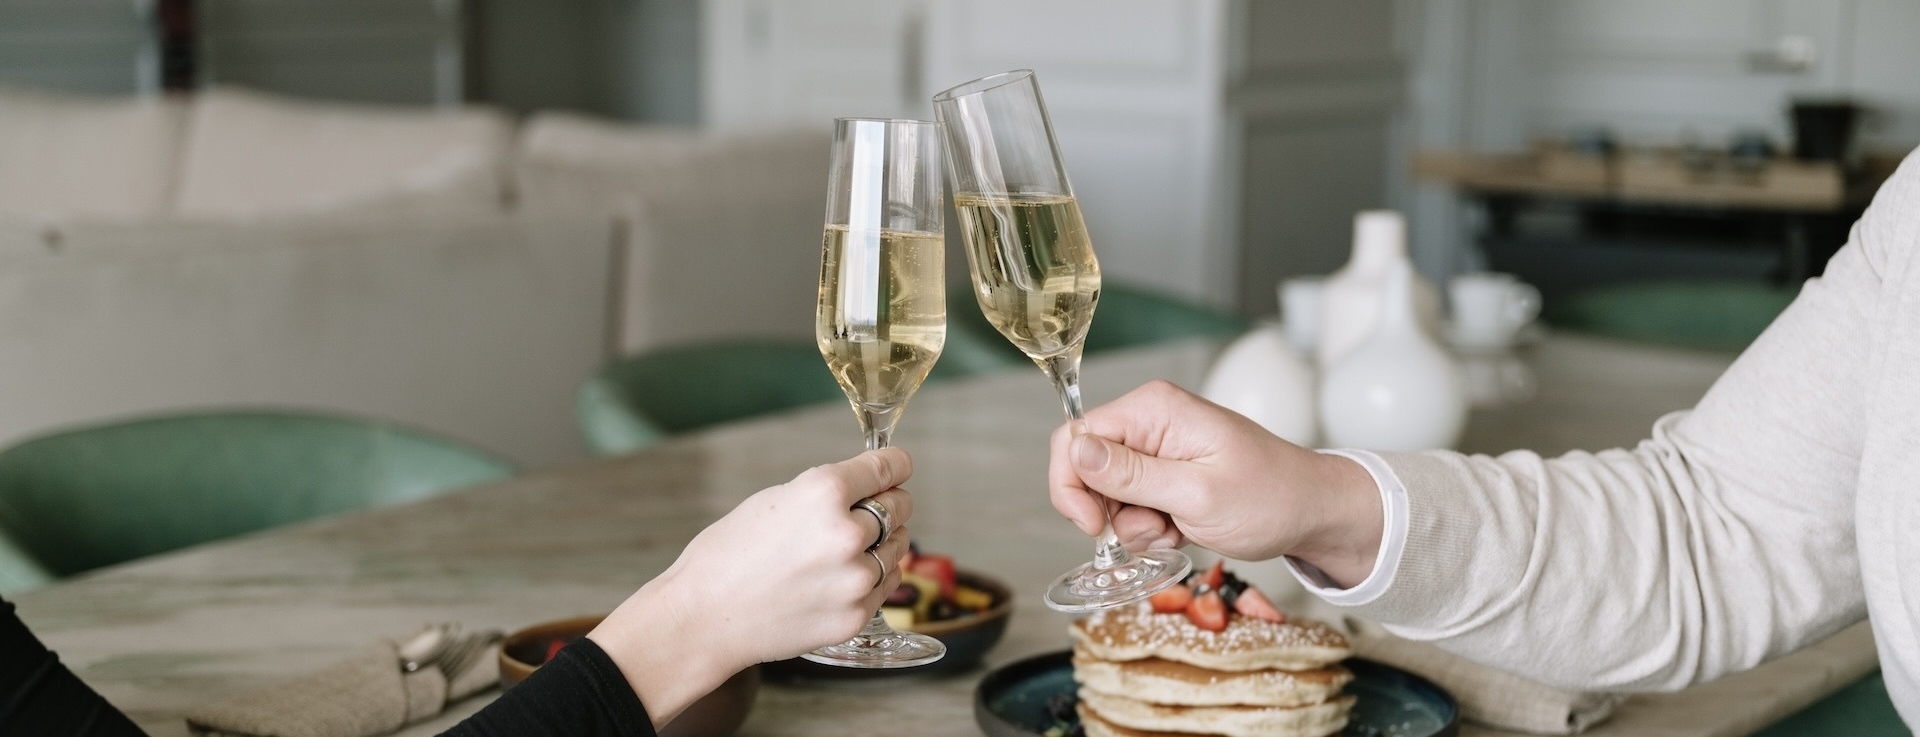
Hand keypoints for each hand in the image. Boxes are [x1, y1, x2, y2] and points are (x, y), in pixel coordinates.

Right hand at [588, 448, 913, 725]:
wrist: (704, 618)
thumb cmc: (728, 556)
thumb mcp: (775, 501)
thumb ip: (827, 494)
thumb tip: (869, 489)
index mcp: (823, 492)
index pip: (889, 467)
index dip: (896, 465)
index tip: (898, 466)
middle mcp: (846, 533)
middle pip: (901, 505)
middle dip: (888, 503)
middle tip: (870, 510)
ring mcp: (855, 579)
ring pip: (899, 546)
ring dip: (883, 542)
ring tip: (848, 550)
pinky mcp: (856, 615)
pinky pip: (886, 584)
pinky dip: (874, 577)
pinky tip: (842, 578)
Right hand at [1048, 381, 1380, 578]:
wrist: (1313, 514)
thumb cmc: (1270, 498)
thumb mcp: (1196, 494)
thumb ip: (1131, 475)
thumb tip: (1076, 450)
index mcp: (1153, 409)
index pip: (1075, 437)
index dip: (1072, 484)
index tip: (1093, 527)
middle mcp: (1149, 421)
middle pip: (1086, 468)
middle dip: (1110, 512)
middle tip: (1153, 531)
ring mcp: (1157, 448)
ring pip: (1107, 495)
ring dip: (1135, 526)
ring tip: (1178, 529)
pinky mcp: (1165, 473)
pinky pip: (1132, 506)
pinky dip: (1150, 528)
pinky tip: (1182, 530)